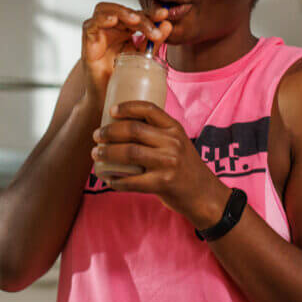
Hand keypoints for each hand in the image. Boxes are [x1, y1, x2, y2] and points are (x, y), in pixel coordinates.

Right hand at [81, 3, 170, 107]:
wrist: (111, 100)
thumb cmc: (124, 78)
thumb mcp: (144, 57)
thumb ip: (154, 41)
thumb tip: (167, 24)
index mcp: (124, 30)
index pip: (137, 14)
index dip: (150, 12)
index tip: (164, 14)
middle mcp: (110, 29)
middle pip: (122, 11)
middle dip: (140, 15)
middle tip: (154, 24)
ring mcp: (98, 35)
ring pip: (105, 11)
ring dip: (121, 13)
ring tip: (136, 20)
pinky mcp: (87, 44)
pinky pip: (90, 26)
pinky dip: (101, 20)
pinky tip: (113, 21)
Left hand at [91, 100, 229, 229]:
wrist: (204, 195)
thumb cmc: (184, 167)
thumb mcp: (178, 143)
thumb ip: (157, 134)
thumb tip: (121, 126)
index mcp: (174, 129)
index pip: (149, 109)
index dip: (127, 107)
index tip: (111, 110)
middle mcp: (172, 143)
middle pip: (133, 130)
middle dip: (109, 132)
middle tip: (97, 135)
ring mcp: (168, 163)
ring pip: (129, 153)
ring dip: (107, 153)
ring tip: (96, 153)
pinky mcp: (163, 184)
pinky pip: (132, 181)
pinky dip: (115, 180)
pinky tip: (107, 178)